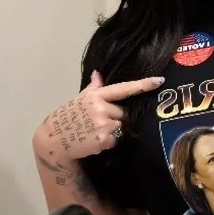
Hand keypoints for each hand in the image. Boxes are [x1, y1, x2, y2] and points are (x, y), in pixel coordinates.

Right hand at [34, 71, 163, 160]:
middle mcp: (100, 107)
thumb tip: (98, 73)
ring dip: (113, 130)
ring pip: (121, 126)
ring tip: (95, 131)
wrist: (54, 140)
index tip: (159, 80)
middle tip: (98, 122)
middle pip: (124, 112)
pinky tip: (95, 140)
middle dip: (116, 117)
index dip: (142, 85)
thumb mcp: (79, 100)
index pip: (123, 88)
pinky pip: (117, 139)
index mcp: (95, 95)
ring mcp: (103, 124)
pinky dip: (109, 141)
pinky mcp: (105, 139)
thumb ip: (93, 88)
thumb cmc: (68, 118)